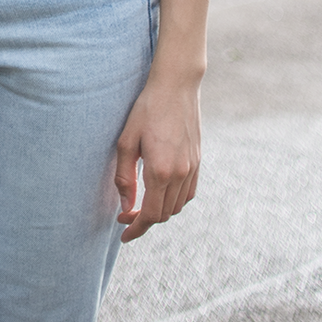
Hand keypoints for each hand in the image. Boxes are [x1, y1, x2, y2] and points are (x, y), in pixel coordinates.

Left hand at [114, 75, 200, 241]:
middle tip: (126, 215)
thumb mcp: (126, 140)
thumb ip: (125, 177)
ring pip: (177, 207)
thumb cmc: (147, 109)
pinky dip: (175, 201)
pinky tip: (161, 193)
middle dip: (144, 221)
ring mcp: (192, 168)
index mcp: (160, 171)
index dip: (135, 229)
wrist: (176, 86)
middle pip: (163, 215)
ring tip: (141, 205)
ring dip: (159, 212)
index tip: (123, 234)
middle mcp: (180, 174)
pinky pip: (188, 194)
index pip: (149, 215)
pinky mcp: (197, 161)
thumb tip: (125, 206)